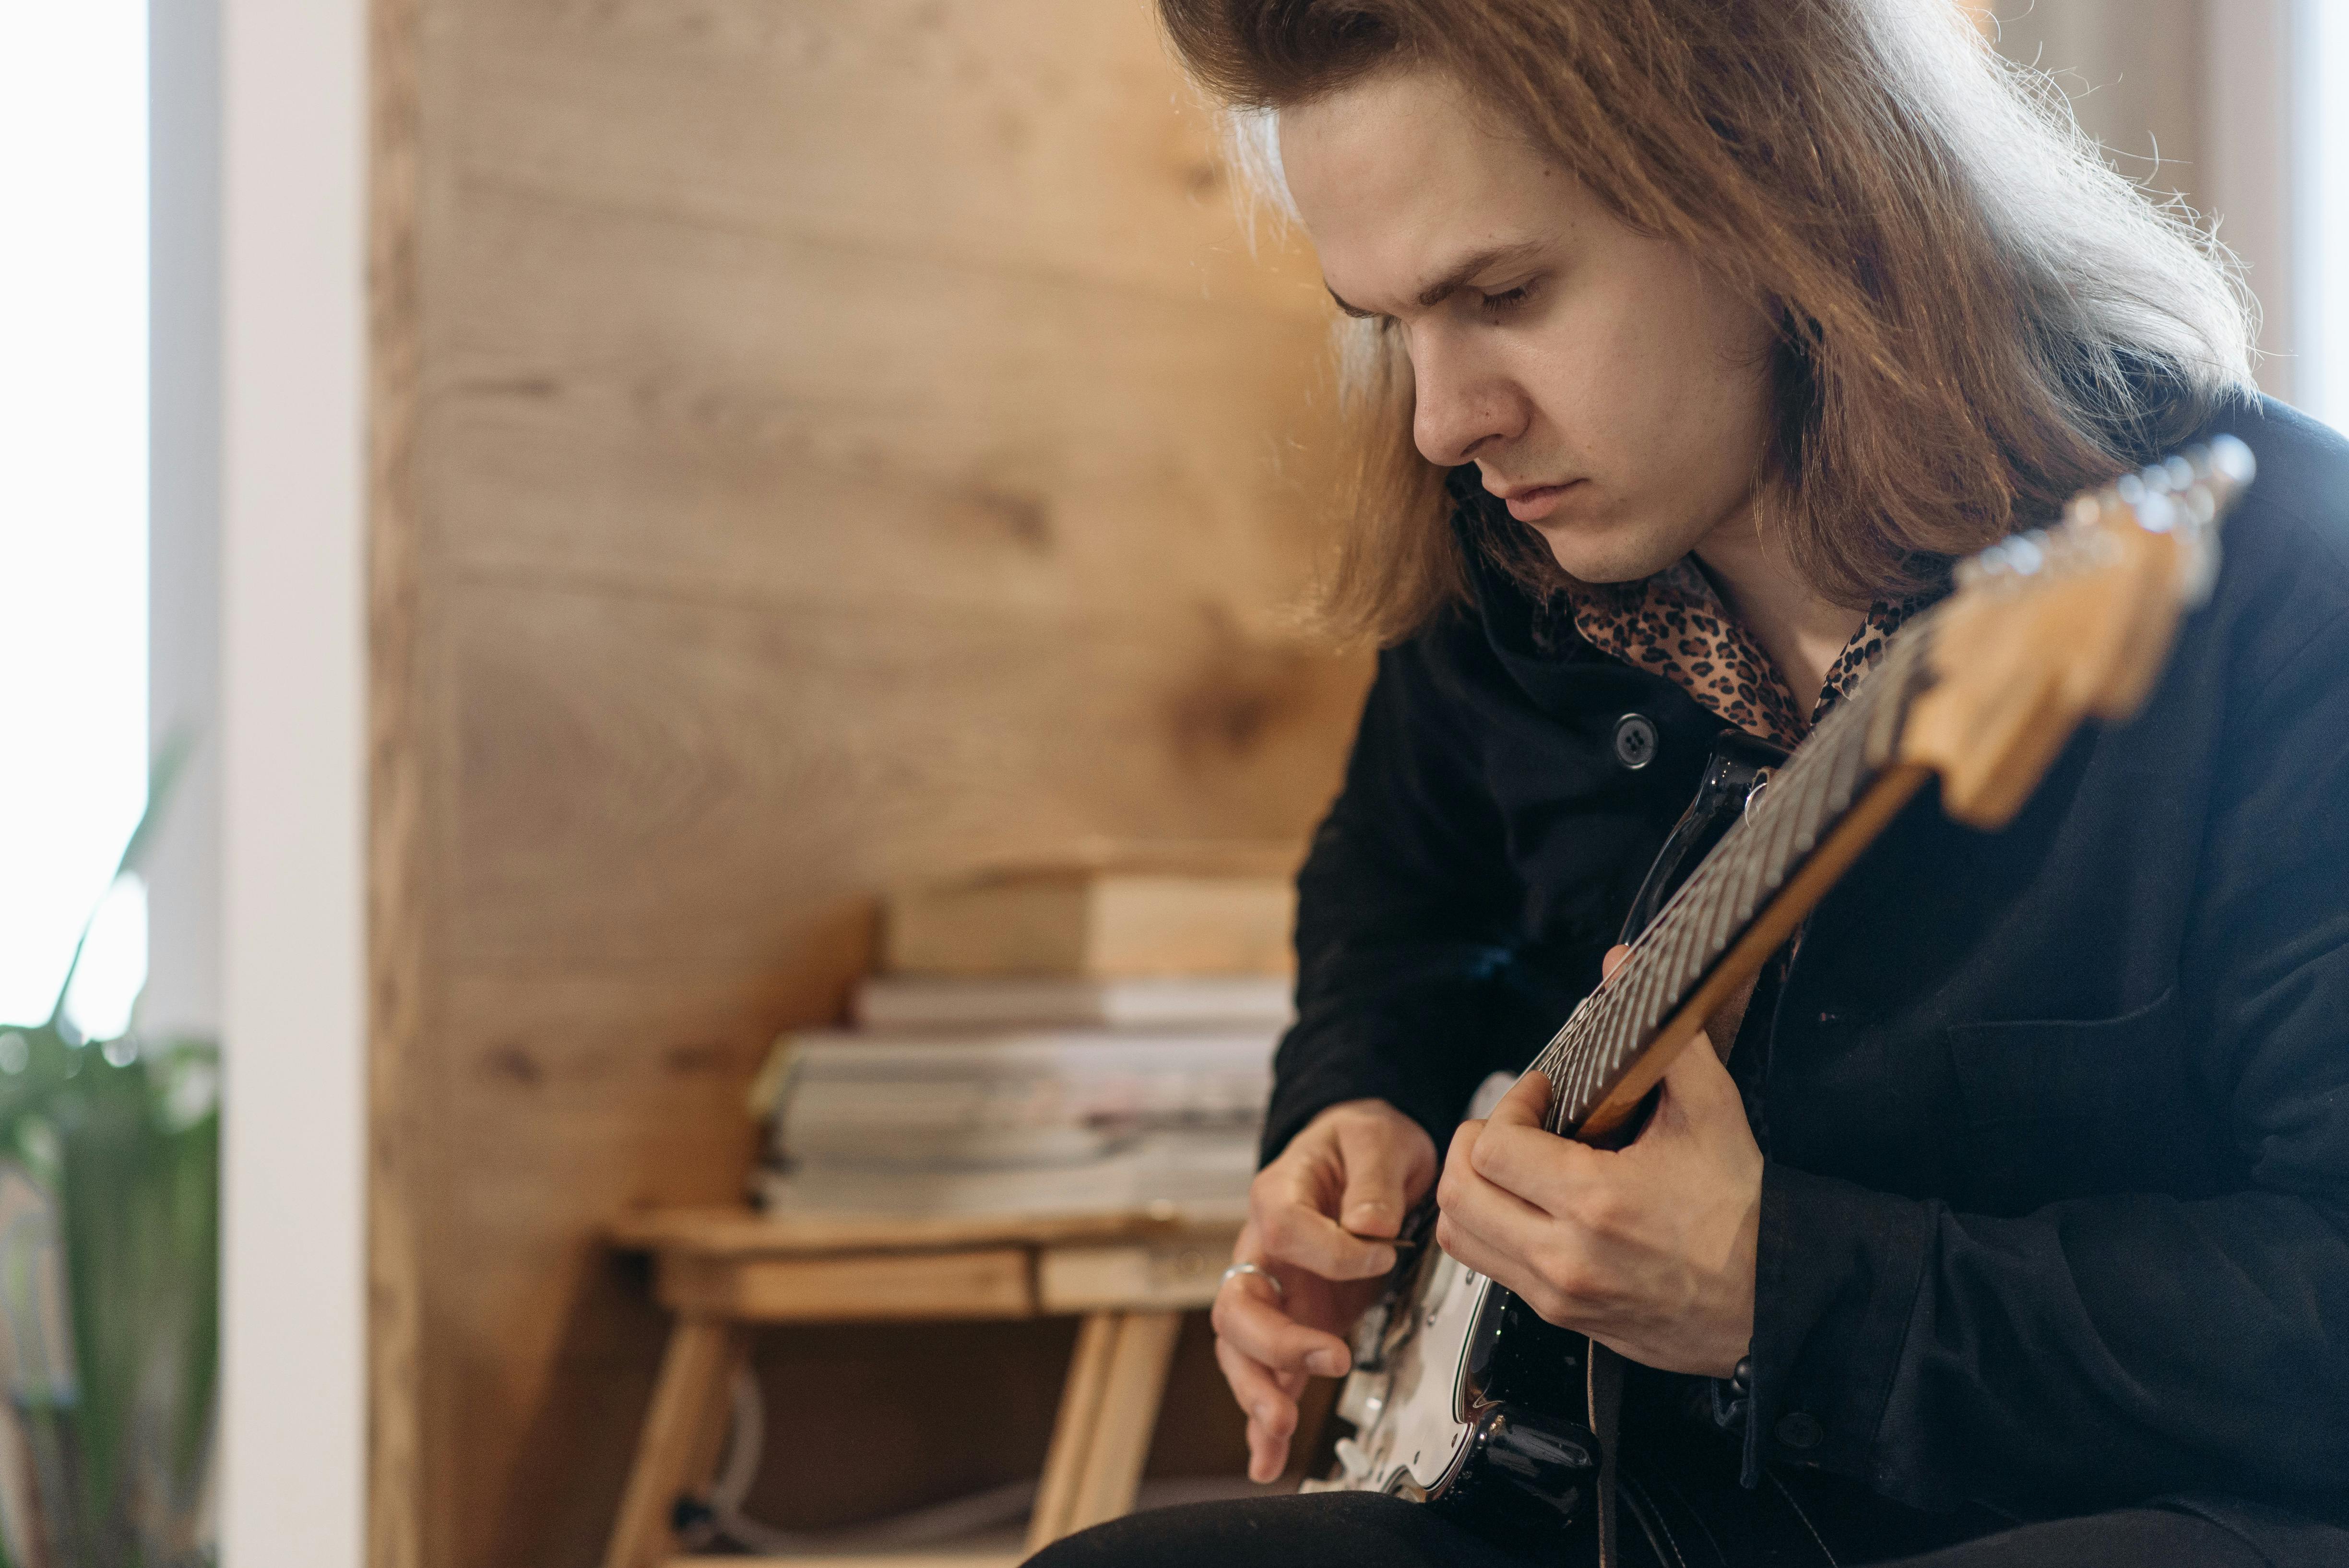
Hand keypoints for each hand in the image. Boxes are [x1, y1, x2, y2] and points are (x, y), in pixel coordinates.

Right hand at [1212, 1098, 1436, 1481]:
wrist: (1358, 1153)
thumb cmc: (1362, 1142)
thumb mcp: (1377, 1138)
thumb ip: (1373, 1179)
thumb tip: (1370, 1227)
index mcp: (1279, 1195)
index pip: (1288, 1230)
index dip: (1334, 1250)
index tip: (1381, 1252)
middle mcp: (1262, 1249)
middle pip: (1239, 1305)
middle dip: (1275, 1343)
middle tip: (1329, 1358)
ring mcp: (1273, 1291)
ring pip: (1240, 1349)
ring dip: (1259, 1390)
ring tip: (1282, 1428)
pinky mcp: (1291, 1322)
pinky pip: (1266, 1374)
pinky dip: (1262, 1421)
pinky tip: (1266, 1459)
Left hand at [1433, 947, 1761, 1375]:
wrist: (1774, 1303)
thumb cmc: (1744, 1212)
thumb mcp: (1713, 1113)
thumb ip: (1664, 1036)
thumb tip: (1622, 965)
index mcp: (1595, 1203)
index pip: (1494, 1147)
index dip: (1510, 1107)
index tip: (1543, 1094)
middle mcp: (1565, 1257)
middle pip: (1458, 1193)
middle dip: (1475, 1145)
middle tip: (1516, 1126)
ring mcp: (1559, 1296)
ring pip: (1460, 1237)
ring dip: (1474, 1190)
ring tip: (1516, 1164)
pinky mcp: (1561, 1318)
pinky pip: (1491, 1270)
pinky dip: (1495, 1229)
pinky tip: (1534, 1204)